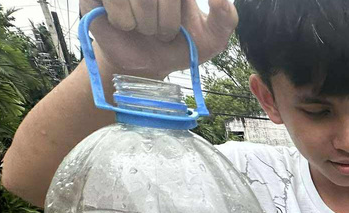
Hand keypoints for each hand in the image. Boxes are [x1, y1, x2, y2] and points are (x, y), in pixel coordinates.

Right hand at [81, 0, 237, 78]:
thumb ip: (226, 17)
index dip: (176, 10)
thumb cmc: (179, 46)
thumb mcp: (211, 38)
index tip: (181, 22)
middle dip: (166, 22)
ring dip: (144, 23)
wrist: (145, 67)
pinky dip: (123, 19)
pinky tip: (124, 25)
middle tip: (163, 34)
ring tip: (143, 29)